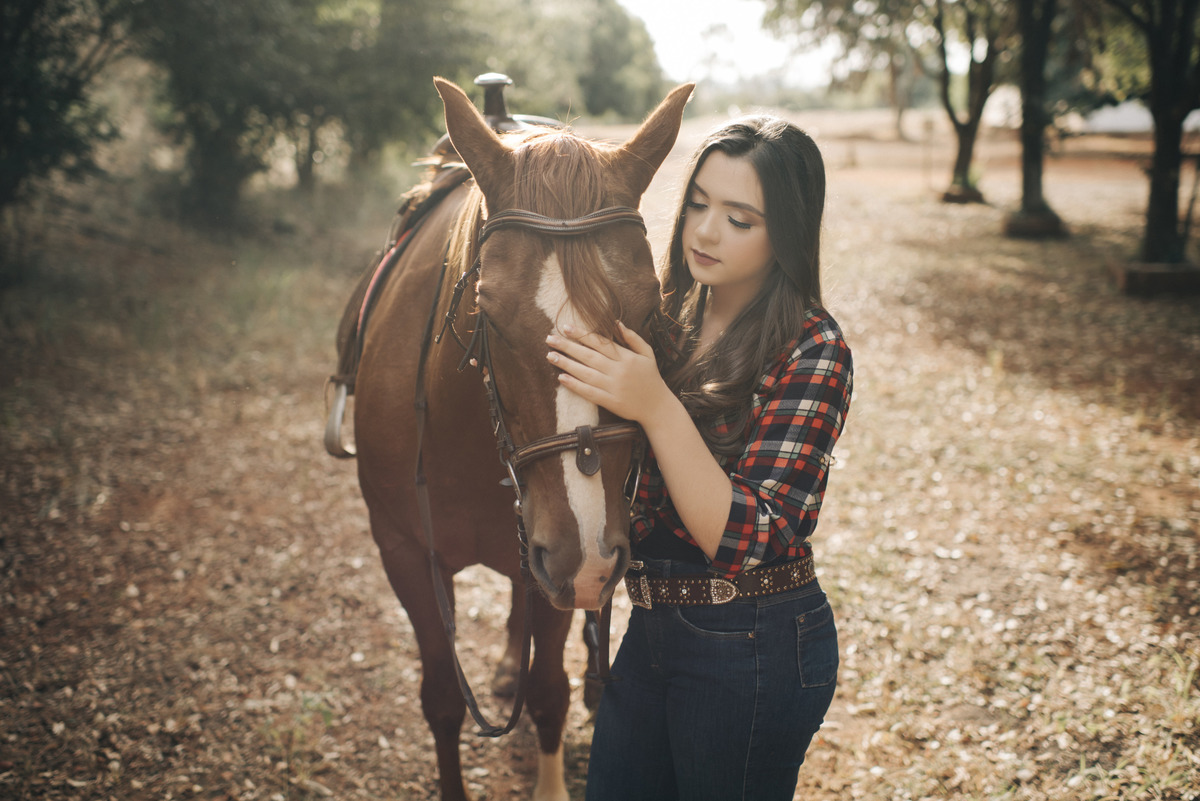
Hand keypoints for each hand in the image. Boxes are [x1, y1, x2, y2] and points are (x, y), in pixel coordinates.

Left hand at [546, 322, 672, 424]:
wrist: (657, 407)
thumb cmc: (651, 377)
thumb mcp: (647, 354)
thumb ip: (632, 338)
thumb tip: (616, 323)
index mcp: (626, 357)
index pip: (599, 342)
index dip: (582, 334)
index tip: (565, 327)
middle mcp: (618, 371)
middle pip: (588, 356)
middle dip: (567, 346)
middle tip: (549, 339)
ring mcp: (613, 387)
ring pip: (586, 373)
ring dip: (566, 364)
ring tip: (550, 356)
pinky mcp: (610, 402)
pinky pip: (589, 392)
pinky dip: (574, 385)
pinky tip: (561, 378)